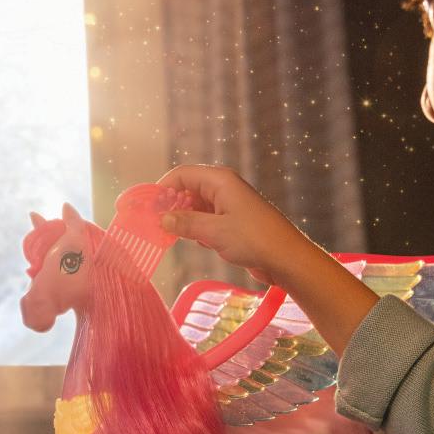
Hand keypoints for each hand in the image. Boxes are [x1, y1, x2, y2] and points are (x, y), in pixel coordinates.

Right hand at [156, 164, 306, 285]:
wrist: (287, 259)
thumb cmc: (255, 240)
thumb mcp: (215, 231)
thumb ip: (186, 223)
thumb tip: (163, 219)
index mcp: (220, 181)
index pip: (182, 174)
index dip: (162, 188)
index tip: (146, 206)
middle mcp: (224, 189)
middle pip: (188, 190)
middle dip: (171, 206)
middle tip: (153, 223)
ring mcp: (230, 206)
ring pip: (197, 208)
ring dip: (185, 220)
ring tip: (170, 235)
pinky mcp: (234, 224)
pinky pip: (208, 221)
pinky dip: (199, 230)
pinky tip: (198, 242)